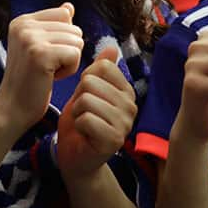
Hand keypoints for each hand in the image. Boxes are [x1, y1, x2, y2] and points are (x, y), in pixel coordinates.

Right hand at [0, 3, 83, 134]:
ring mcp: (30, 39)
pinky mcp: (40, 54)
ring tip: (47, 72)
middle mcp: (24, 25)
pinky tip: (50, 78)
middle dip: (68, 51)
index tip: (44, 55)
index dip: (64, 38)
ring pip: (77, 41)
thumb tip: (69, 6)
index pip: (65, 14)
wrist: (12, 109)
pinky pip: (76, 54)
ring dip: (69, 61)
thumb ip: (54, 25)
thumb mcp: (40, 47)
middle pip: (74, 29)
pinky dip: (69, 70)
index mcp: (22, 20)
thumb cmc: (30, 80)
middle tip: (45, 67)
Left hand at [57, 47, 137, 179]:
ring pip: (86, 100)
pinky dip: (77, 126)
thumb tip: (111, 47)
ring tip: (83, 124)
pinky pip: (85, 119)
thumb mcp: (87, 92)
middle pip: (91, 82)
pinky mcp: (114, 139)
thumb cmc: (80, 124)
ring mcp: (125, 123)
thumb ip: (98, 71)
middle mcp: (131, 105)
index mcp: (127, 91)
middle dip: (79, 98)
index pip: (102, 67)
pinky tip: (84, 135)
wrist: (75, 159)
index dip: (85, 81)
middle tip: (83, 114)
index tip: (87, 98)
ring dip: (77, 113)